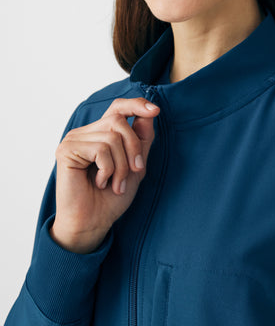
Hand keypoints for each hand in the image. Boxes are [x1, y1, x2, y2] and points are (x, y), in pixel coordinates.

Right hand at [50, 98, 159, 253]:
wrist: (94, 222)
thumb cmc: (113, 196)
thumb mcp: (136, 165)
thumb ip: (142, 140)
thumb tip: (150, 113)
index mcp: (101, 134)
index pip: (118, 108)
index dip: (136, 105)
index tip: (155, 110)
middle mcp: (86, 133)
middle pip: (119, 121)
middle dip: (134, 148)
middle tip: (135, 170)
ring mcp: (74, 140)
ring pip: (112, 137)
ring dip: (121, 165)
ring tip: (115, 183)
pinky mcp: (66, 150)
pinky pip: (100, 149)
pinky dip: (108, 169)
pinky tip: (100, 182)